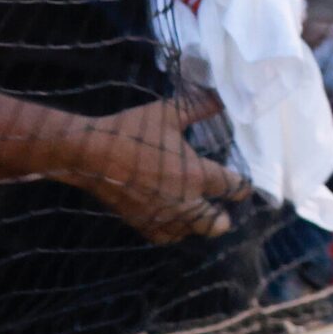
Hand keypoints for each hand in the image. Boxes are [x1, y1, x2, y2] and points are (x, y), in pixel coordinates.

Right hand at [80, 88, 251, 243]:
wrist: (89, 153)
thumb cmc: (133, 131)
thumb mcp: (169, 112)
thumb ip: (200, 106)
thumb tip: (222, 97)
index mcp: (196, 174)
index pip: (233, 187)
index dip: (242, 187)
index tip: (243, 184)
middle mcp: (184, 201)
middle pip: (217, 223)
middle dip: (224, 215)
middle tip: (221, 205)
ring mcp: (162, 216)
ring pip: (192, 232)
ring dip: (199, 224)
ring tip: (197, 211)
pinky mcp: (141, 223)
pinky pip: (166, 236)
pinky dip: (174, 230)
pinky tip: (173, 218)